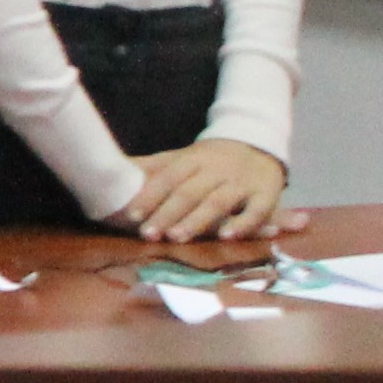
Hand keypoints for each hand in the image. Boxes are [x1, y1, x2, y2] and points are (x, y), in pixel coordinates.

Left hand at [118, 139, 299, 243]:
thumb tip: (115, 168)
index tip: (132, 215)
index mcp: (192, 159)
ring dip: (196, 221)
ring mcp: (242, 182)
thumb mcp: (182, 157)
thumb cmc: (211, 159)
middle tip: (148, 234)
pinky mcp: (267, 194)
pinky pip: (256, 211)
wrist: (258, 144)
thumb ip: (152, 167)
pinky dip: (242, 224)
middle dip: (167, 213)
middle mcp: (216, 169)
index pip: (168, 177)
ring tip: (177, 238)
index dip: (149, 195)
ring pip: (217, 202)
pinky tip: (226, 237)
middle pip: (189, 192)